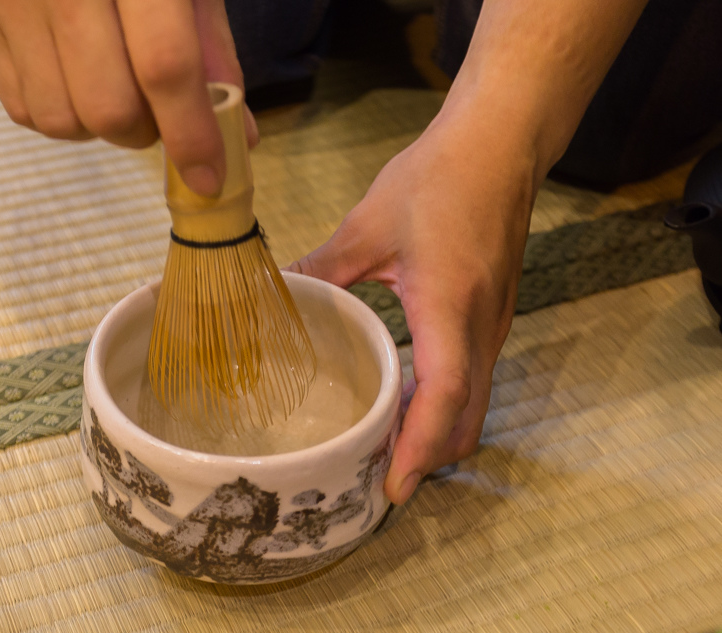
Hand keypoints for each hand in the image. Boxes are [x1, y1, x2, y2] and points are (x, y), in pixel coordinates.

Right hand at [0, 0, 257, 195]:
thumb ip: (213, 54)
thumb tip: (232, 138)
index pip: (164, 65)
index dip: (190, 132)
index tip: (208, 179)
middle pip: (107, 106)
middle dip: (144, 132)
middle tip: (158, 113)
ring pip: (60, 120)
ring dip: (100, 129)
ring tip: (116, 87)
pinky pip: (23, 109)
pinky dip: (61, 114)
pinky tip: (77, 78)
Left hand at [289, 105, 536, 504]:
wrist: (499, 146)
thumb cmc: (438, 180)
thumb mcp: (366, 226)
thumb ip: (320, 270)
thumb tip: (275, 297)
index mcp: (449, 309)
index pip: (444, 397)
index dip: (418, 447)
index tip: (391, 488)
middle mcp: (481, 329)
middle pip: (464, 419)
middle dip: (426, 457)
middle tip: (376, 477)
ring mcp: (494, 325)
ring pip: (474, 404)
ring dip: (436, 434)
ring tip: (385, 448)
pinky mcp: (493, 316)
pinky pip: (474, 379)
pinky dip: (444, 406)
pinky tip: (405, 400)